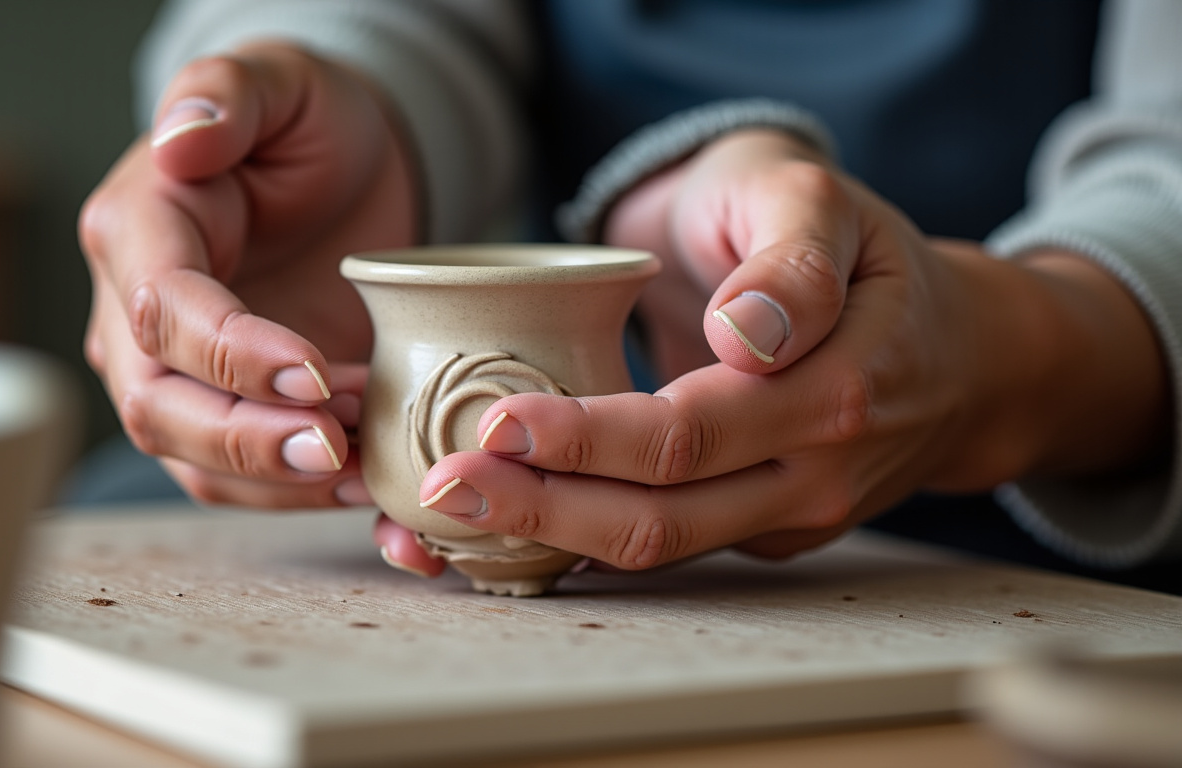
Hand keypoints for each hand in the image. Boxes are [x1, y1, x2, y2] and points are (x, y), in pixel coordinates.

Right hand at [80, 41, 416, 507]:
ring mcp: (177, 375)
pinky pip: (247, 480)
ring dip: (282, 481)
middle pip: (160, 407)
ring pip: (197, 462)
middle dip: (247, 441)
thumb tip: (180, 142)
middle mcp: (134, 317)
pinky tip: (373, 494)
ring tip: (371, 469)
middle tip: (338, 447)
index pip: (163, 312)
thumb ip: (227, 95)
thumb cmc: (308, 122)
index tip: (315, 374)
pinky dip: (306, 498)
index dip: (232, 354)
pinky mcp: (232, 412)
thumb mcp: (281, 82)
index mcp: (137, 230)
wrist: (342, 171)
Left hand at [410, 130, 1166, 567]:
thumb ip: (793, 257)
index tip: (499, 424)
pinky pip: (672, 547)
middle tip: (443, 487)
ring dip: (552, 537)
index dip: (587, 440)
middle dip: (542, 507)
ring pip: (661, 549)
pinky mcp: (765, 527)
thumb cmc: (866, 252)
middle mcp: (815, 471)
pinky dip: (587, 540)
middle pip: (661, 514)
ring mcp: (791, 512)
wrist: (953, 347)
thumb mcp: (829, 204)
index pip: (690, 434)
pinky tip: (515, 520)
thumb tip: (748, 337)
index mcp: (837, 387)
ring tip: (451, 516)